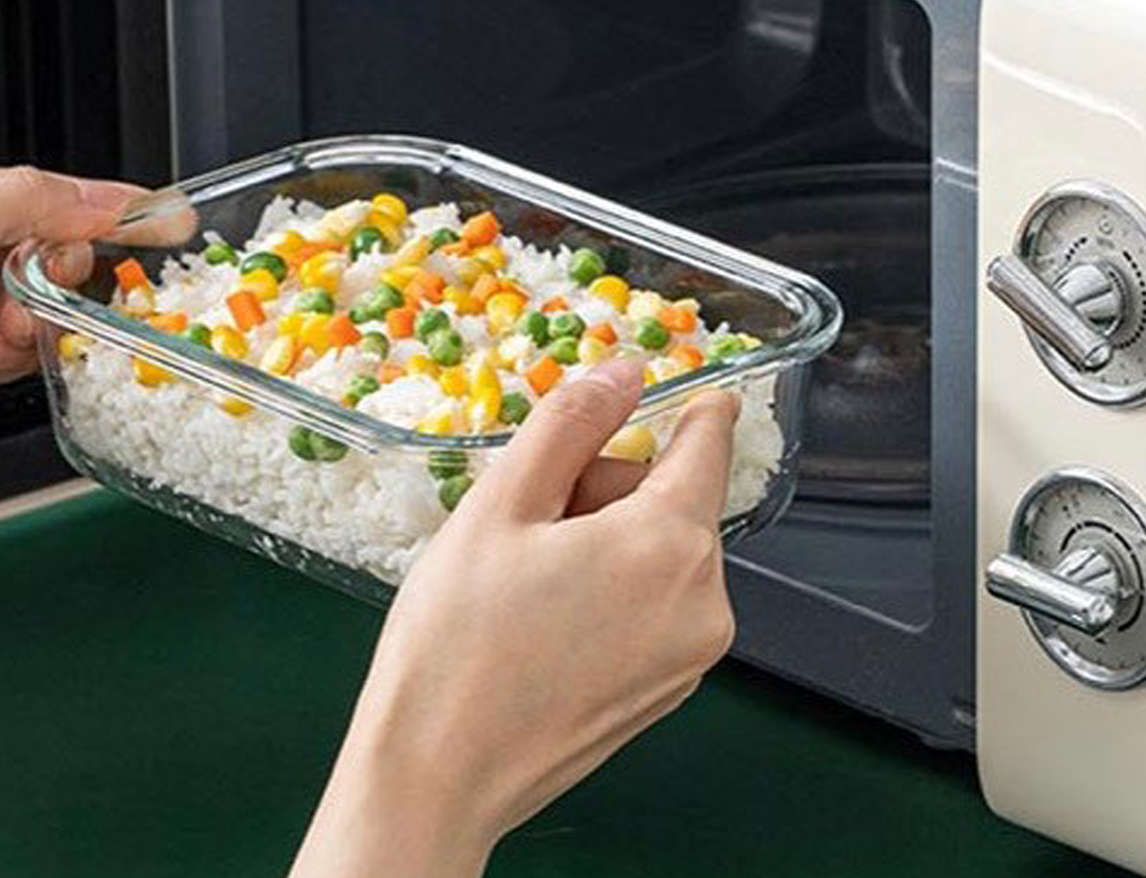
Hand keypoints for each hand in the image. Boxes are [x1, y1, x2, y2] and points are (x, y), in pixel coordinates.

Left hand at [0, 153, 142, 511]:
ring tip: (43, 311)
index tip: (146, 214)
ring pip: (18, 303)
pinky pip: (0, 355)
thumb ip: (20, 203)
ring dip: (42, 307)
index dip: (81, 202)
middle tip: (79, 265)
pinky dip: (24, 349)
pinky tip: (25, 341)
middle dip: (59, 257)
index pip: (14, 191)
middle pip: (22, 247)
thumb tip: (97, 198)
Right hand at [289, 359, 738, 877]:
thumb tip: (625, 370)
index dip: (675, 405)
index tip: (639, 393)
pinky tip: (542, 614)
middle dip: (607, 484)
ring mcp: (690, 656)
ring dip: (604, 537)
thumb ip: (572, 420)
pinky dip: (609, 588)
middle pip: (672, 496)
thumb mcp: (503, 502)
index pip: (708, 439)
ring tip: (527, 574)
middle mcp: (703, 603)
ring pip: (659, 550)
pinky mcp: (667, 689)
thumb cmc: (457, 641)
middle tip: (530, 516)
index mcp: (670, 545)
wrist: (436, 775)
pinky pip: (653, 603)